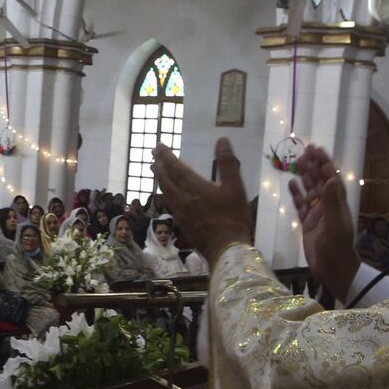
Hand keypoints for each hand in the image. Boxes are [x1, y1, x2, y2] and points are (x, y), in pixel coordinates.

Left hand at [151, 139, 252, 265]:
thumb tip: (221, 140)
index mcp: (195, 187)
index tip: (158, 145)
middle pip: (166, 179)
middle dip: (158, 165)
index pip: (176, 167)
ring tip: (155, 170)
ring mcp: (181, 212)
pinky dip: (165, 193)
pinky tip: (168, 194)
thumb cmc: (233, 217)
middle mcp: (183, 198)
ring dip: (159, 178)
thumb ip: (227, 163)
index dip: (166, 155)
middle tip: (153, 154)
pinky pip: (169, 203)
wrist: (226, 248)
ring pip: (165, 192)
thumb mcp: (235, 187)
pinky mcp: (182, 223)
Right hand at [287, 144, 359, 301]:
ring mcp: (317, 214)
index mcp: (337, 203)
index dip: (324, 163)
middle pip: (320, 181)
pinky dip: (296, 194)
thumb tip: (332, 178)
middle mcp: (328, 205)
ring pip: (310, 191)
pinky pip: (301, 205)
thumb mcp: (334, 224)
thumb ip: (332, 201)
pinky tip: (291, 184)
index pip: (330, 178)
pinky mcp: (308, 224)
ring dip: (304, 177)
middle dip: (313, 166)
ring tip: (296, 163)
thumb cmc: (336, 248)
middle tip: (304, 151)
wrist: (332, 269)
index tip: (316, 149)